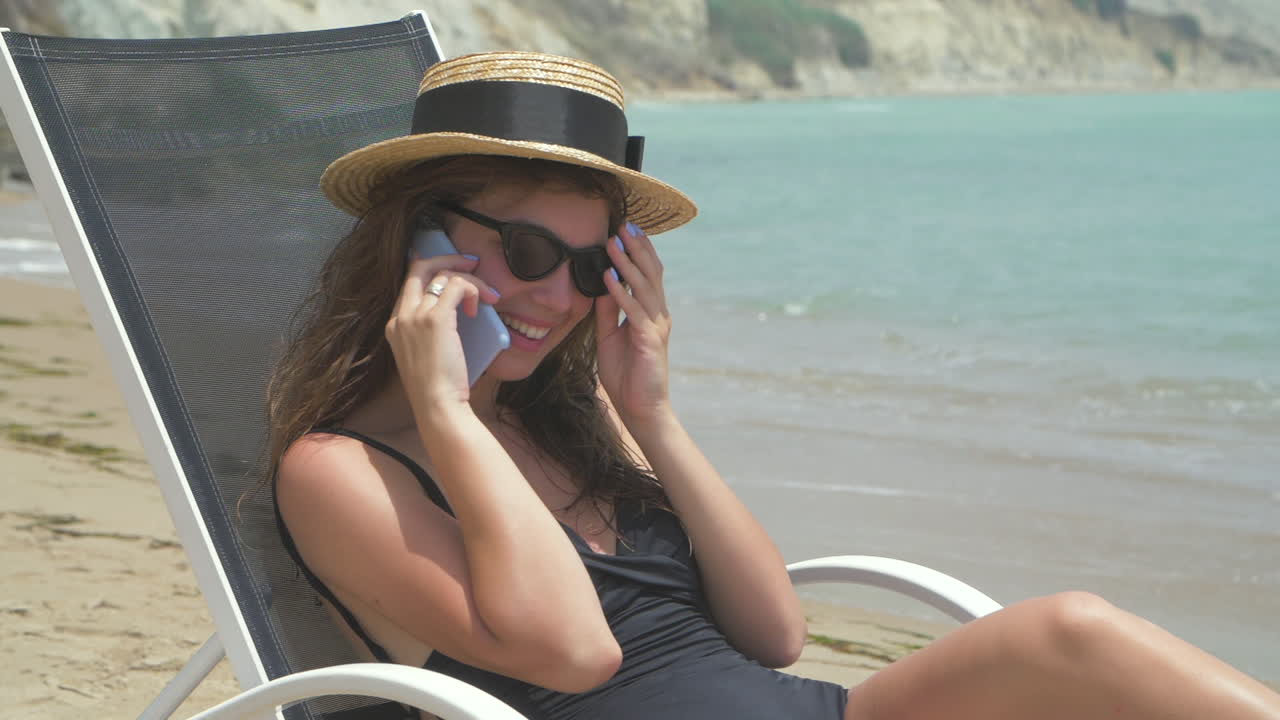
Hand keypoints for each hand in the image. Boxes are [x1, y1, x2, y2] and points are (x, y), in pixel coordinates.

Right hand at [386, 254, 499, 411]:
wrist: (436, 405)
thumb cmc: (439, 387)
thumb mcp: (426, 354)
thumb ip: (430, 331)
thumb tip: (456, 310)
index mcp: (395, 325)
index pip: (410, 282)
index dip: (431, 268)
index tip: (452, 267)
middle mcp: (401, 316)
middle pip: (420, 267)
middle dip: (448, 258)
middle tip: (471, 263)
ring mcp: (415, 316)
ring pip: (443, 274)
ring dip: (470, 280)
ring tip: (487, 296)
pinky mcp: (435, 319)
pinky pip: (457, 285)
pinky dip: (473, 289)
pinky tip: (480, 307)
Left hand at [594, 222, 672, 425]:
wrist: (641, 408)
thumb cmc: (627, 376)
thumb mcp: (609, 337)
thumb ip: (608, 312)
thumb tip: (601, 286)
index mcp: (651, 314)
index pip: (648, 275)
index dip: (639, 252)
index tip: (625, 230)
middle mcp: (658, 315)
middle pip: (650, 273)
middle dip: (637, 248)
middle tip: (623, 225)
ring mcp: (656, 326)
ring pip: (643, 286)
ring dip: (627, 263)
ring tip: (613, 243)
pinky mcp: (649, 340)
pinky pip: (633, 310)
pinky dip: (620, 292)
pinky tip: (608, 277)